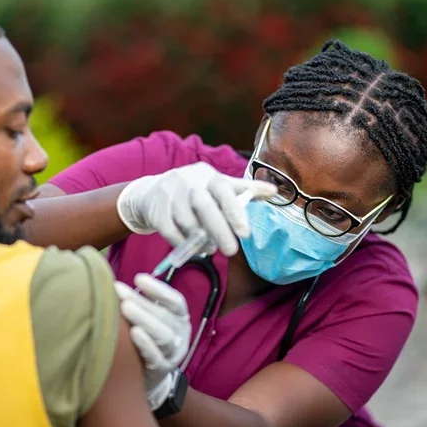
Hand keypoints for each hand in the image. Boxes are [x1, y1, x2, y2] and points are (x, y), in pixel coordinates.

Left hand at [114, 274, 190, 409]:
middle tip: (120, 291)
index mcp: (180, 319)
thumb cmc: (147, 339)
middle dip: (142, 302)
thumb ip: (142, 303)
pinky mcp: (162, 370)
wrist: (150, 378)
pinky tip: (133, 333)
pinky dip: (145, 344)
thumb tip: (117, 285)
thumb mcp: (150, 320)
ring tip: (125, 308)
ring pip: (164, 335)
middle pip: (165, 316)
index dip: (159, 289)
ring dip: (144, 319)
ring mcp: (174, 354)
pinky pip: (156, 357)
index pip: (176, 301)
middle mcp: (181, 335)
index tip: (139, 278)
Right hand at [116, 161, 276, 255]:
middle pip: (205, 206)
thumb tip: (275, 191)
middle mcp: (187, 180)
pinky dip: (182, 243)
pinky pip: (170, 231)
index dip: (235, 212)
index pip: (224, 190)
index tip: (246, 234)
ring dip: (200, 240)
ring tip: (210, 249)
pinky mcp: (155, 210)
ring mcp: (169, 194)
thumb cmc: (193, 192)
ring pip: (187, 222)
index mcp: (208, 175)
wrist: (151, 193)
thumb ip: (244, 190)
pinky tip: (191, 247)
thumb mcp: (217, 187)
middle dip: (219, 231)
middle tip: (231, 251)